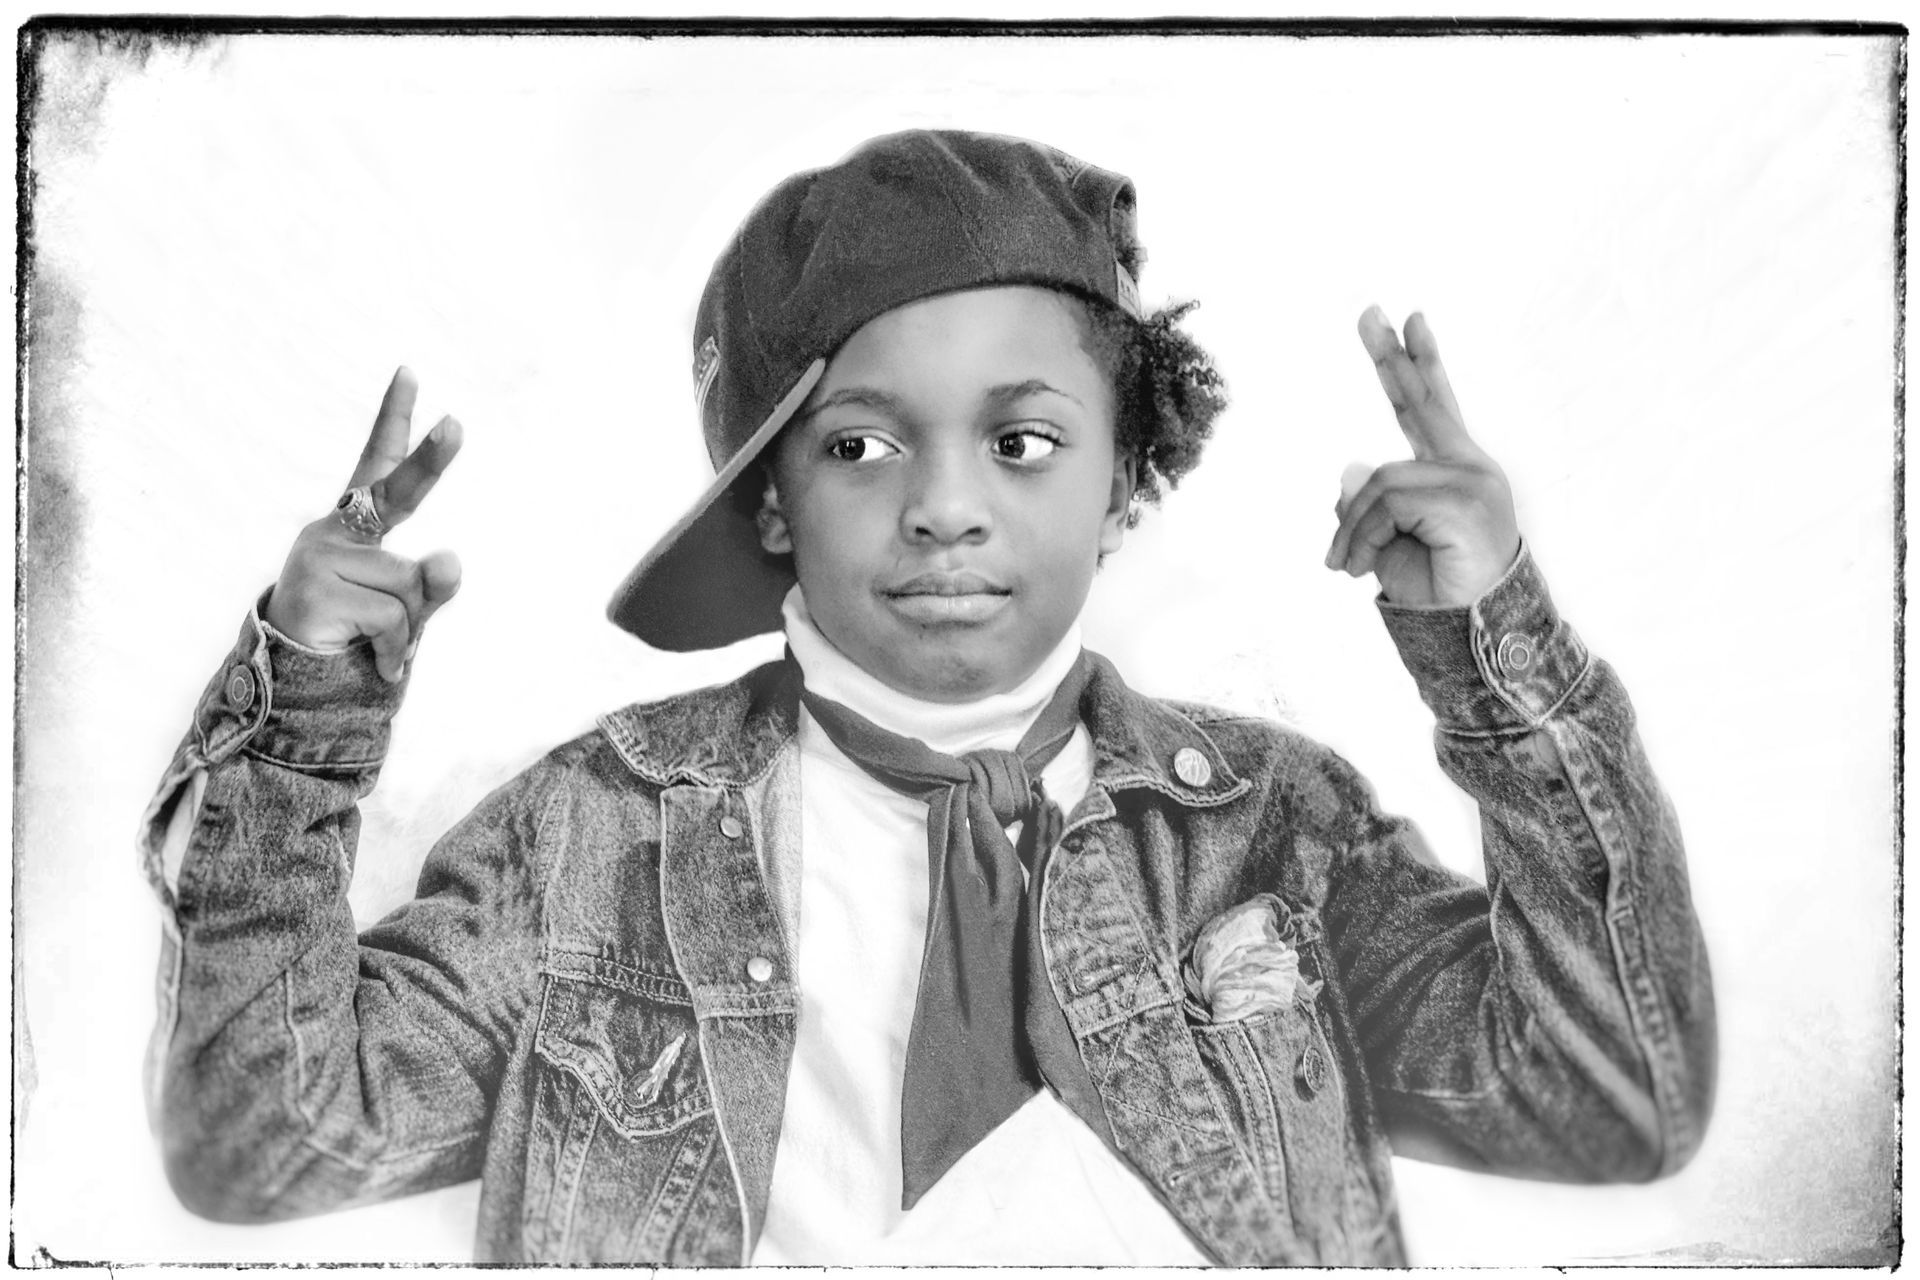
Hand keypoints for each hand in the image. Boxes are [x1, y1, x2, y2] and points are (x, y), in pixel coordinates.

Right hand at [264, 368, 463, 681]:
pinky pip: (394, 618)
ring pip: (409, 585)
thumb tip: (447, 558)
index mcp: (356, 527)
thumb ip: (432, 586)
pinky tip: (373, 661)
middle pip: (395, 494)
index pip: (377, 464)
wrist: (301, 689)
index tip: (410, 373)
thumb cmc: (356, 639)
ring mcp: (319, 559)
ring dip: (408, 624)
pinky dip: (395, 648)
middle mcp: (333, 533)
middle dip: (431, 461)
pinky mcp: (315, 592)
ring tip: (374, 641)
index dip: (394, 422)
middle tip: (458, 425)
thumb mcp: (408, 610)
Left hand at [1324, 307, 1519, 607]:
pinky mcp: (1462, 500)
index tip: (1408, 321)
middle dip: (1394, 359)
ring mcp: (1471, 481)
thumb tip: (1349, 472)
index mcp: (1457, 471)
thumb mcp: (1388, 542)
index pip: (1434, 407)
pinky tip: (1360, 567)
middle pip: (1425, 402)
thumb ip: (1371, 504)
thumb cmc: (1437, 593)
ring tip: (1345, 567)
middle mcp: (1470, 467)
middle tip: (1369, 312)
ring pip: (1380, 481)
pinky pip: (1386, 503)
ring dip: (1352, 530)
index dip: (1419, 365)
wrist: (1473, 636)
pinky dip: (1363, 537)